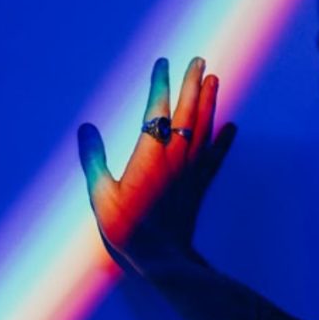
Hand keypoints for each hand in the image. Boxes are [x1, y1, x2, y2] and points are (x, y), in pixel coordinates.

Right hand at [77, 57, 235, 271]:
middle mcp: (175, 157)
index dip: (161, 84)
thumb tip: (85, 128)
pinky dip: (225, 140)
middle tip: (199, 60)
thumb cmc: (128, 229)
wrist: (163, 259)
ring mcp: (191, 170)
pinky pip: (215, 157)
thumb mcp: (100, 195)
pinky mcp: (200, 186)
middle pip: (188, 112)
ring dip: (210, 102)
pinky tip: (233, 126)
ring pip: (205, 128)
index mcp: (149, 155)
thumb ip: (93, 159)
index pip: (158, 110)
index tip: (163, 62)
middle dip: (192, 83)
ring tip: (214, 80)